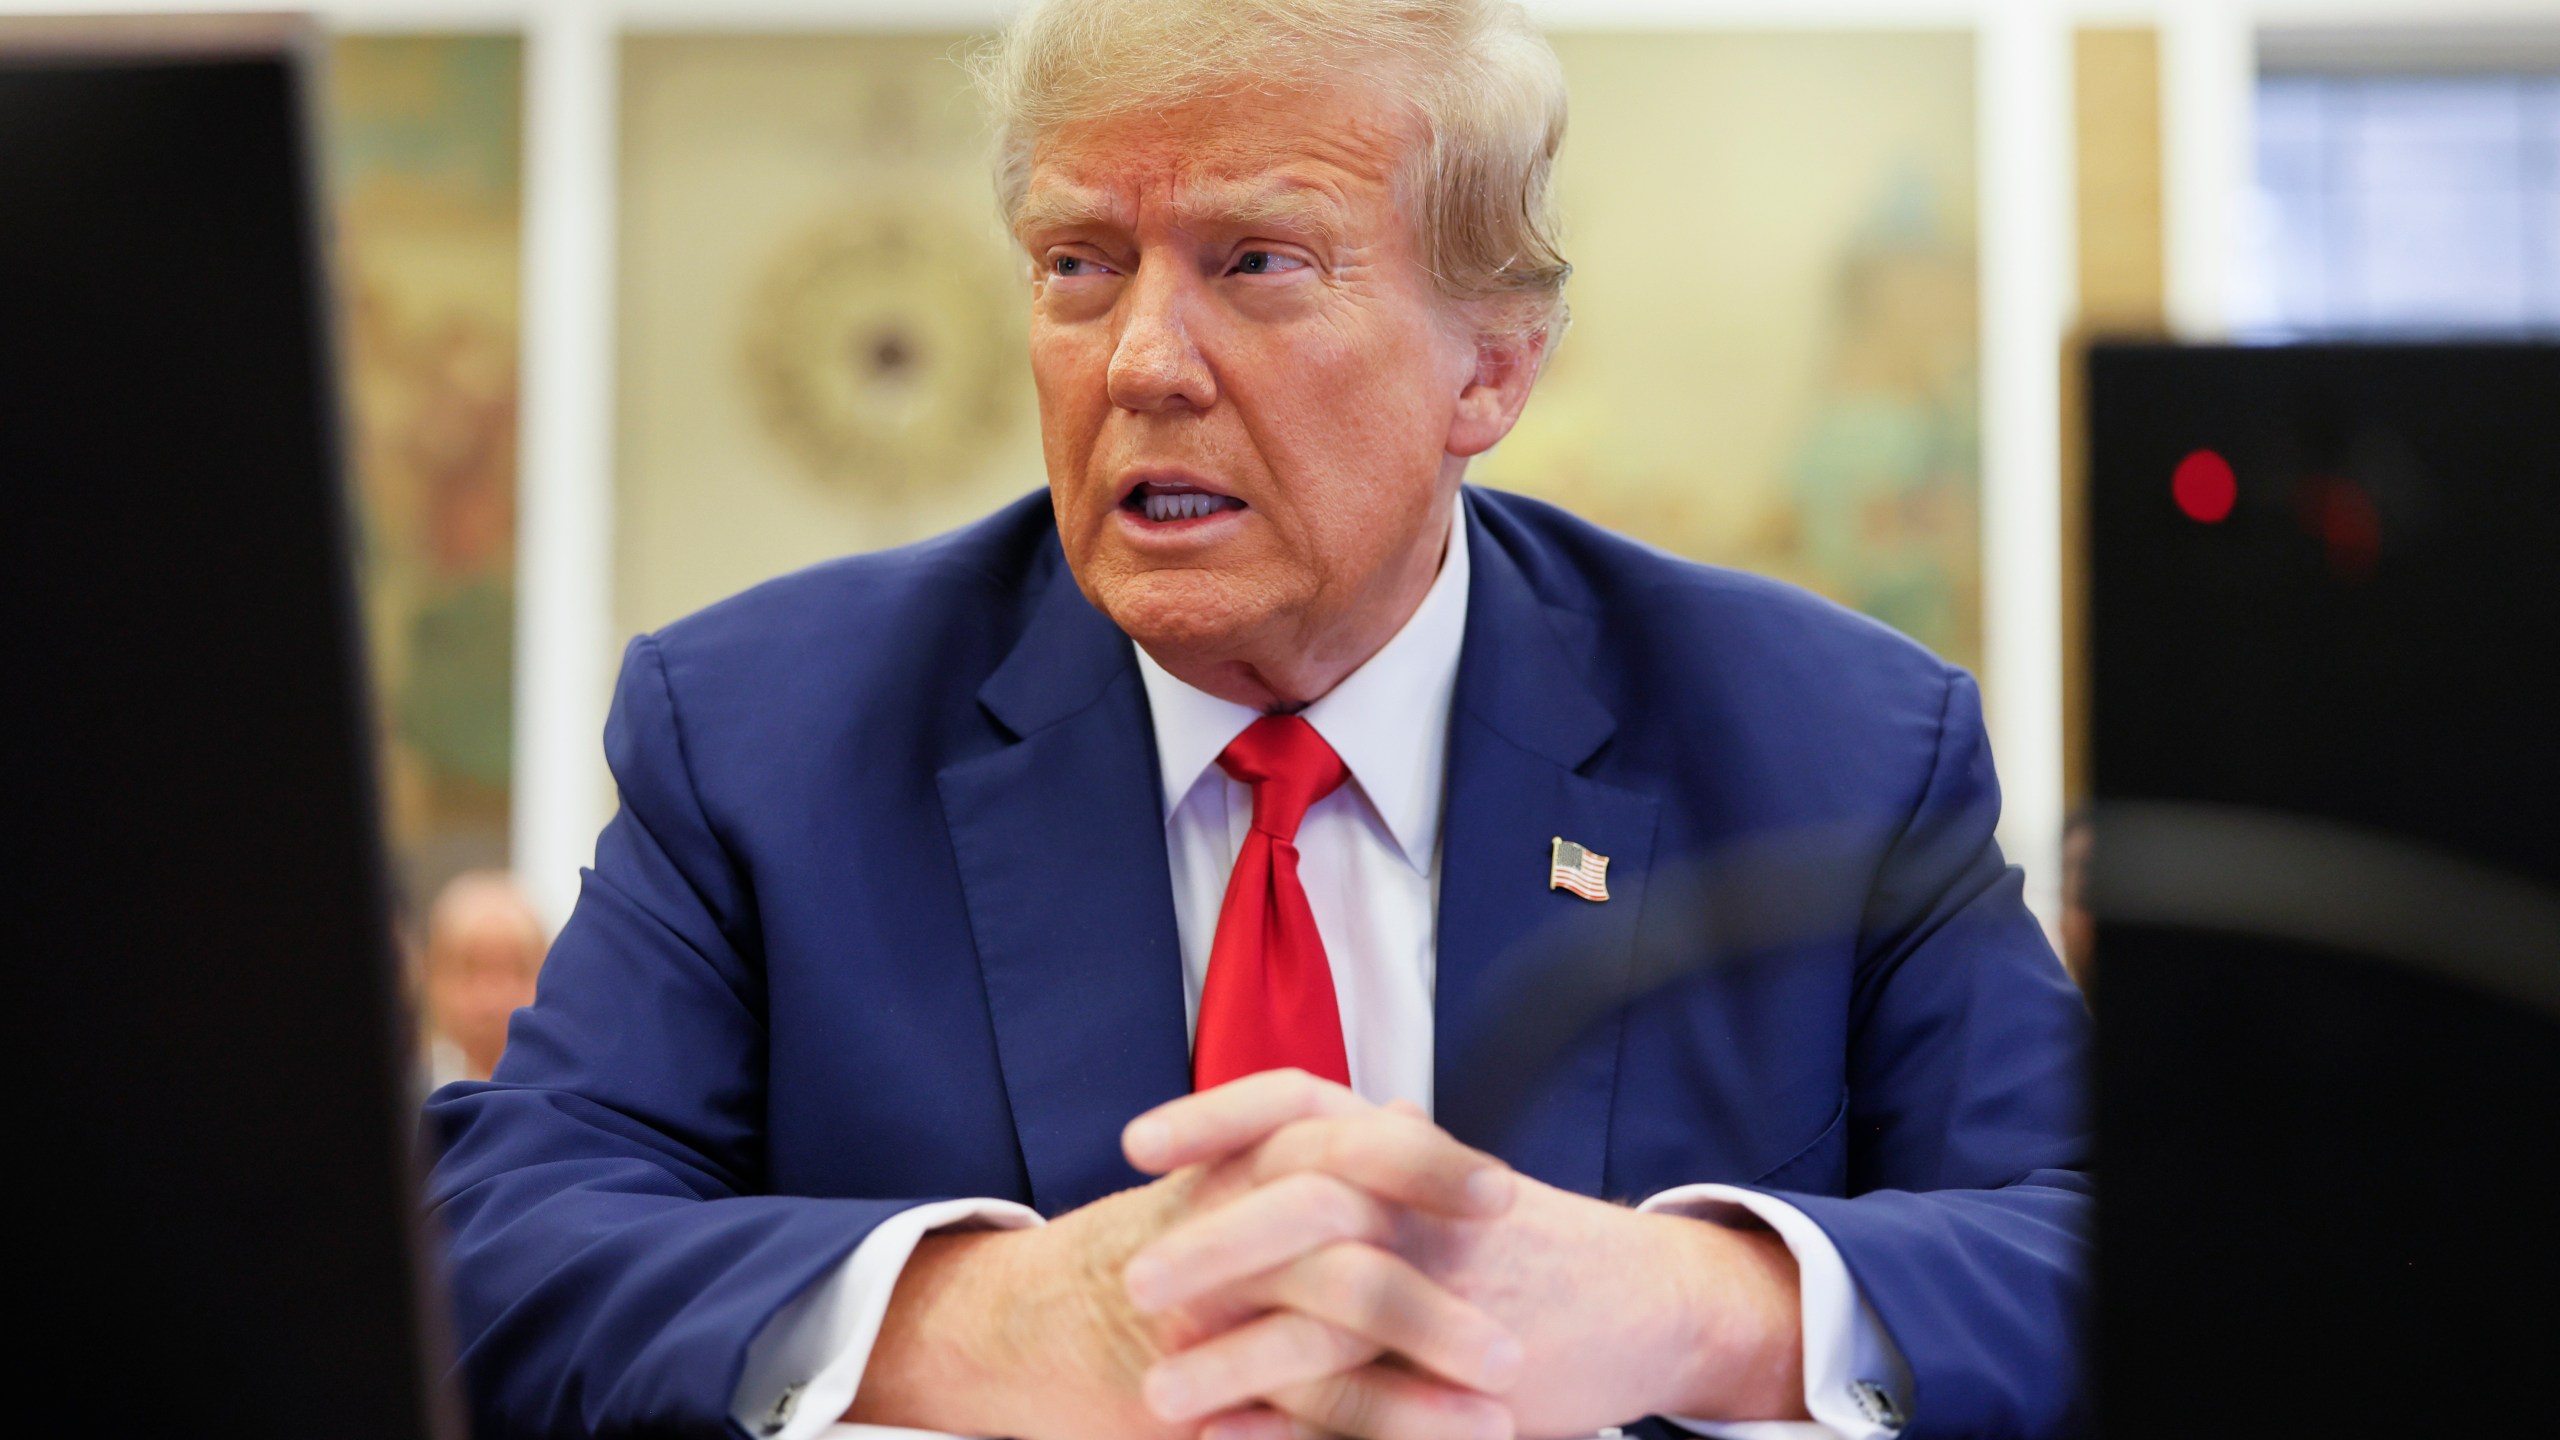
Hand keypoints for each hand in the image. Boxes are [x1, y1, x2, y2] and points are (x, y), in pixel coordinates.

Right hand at [849, 1082, 1520, 1439]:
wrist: (1014, 1329)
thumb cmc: (1146, 1253)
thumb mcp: (1225, 1184)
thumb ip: (1314, 1151)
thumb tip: (1410, 1110)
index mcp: (1239, 1166)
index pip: (1336, 1135)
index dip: (1421, 1162)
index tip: (1499, 1195)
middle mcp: (1222, 1220)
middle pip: (1340, 1215)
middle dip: (1435, 1268)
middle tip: (1516, 1323)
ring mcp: (1208, 1302)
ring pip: (1327, 1314)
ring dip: (1424, 1359)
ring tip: (1502, 1398)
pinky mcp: (1198, 1384)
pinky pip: (1297, 1405)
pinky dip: (1376, 1426)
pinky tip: (1441, 1439)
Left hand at [1125, 1073, 1809, 1438]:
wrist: (1649, 1304)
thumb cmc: (1521, 1244)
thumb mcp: (1437, 1184)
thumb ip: (1356, 1166)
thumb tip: (1245, 1153)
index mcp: (1403, 1151)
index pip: (1300, 1103)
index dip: (1215, 1116)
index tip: (1136, 1144)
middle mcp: (1423, 1206)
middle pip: (1306, 1202)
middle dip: (1214, 1244)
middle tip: (1137, 1284)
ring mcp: (1450, 1290)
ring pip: (1330, 1312)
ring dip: (1235, 1358)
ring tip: (1157, 1394)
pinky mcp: (1467, 1378)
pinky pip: (1366, 1403)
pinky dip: (1291, 1426)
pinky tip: (1226, 1439)